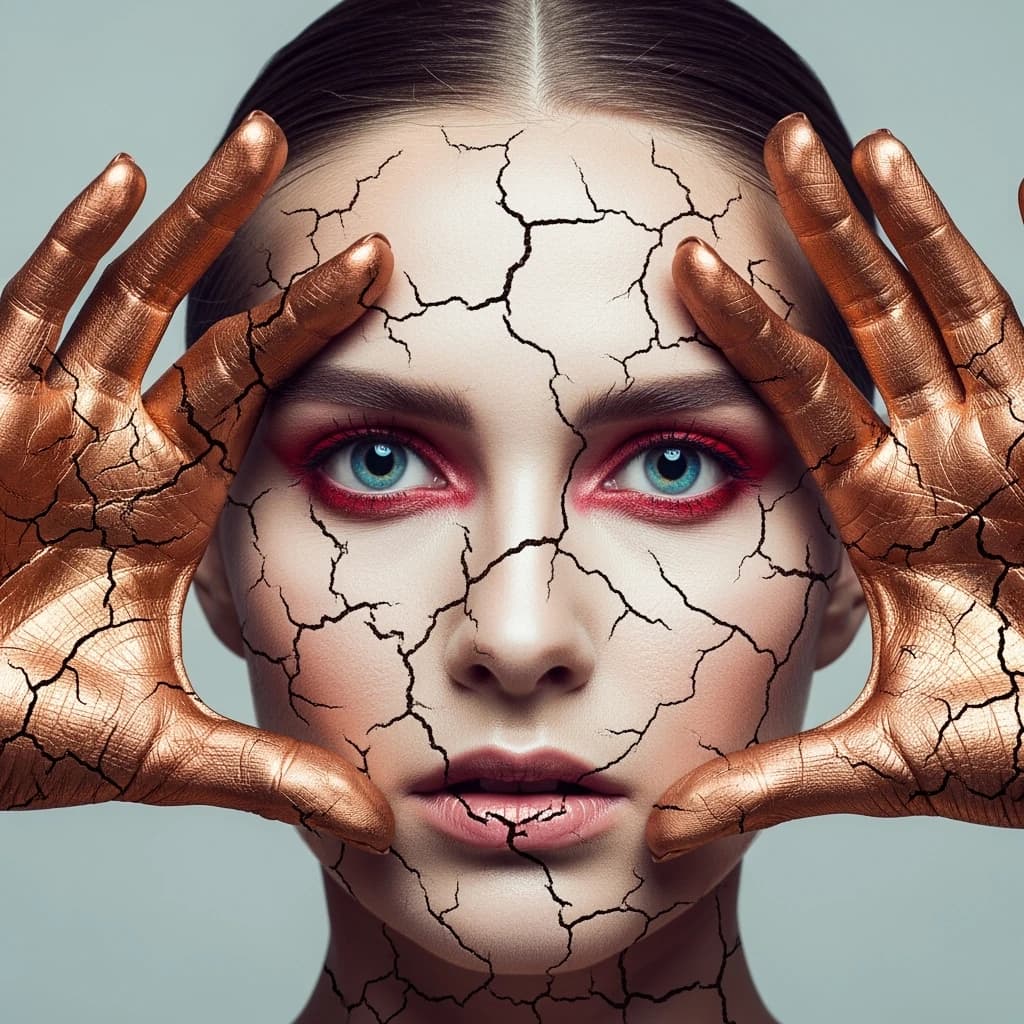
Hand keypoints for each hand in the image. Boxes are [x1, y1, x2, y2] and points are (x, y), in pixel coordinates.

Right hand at [0, 111, 393, 852]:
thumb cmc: (23, 729)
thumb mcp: (161, 746)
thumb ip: (268, 775)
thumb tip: (373, 823)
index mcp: (175, 497)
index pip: (262, 387)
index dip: (317, 324)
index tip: (384, 263)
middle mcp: (122, 440)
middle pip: (206, 318)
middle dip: (256, 241)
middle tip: (311, 155)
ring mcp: (49, 416)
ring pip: (126, 290)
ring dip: (183, 216)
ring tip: (248, 142)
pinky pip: (27, 309)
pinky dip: (66, 244)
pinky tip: (118, 179)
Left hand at [647, 113, 1023, 858]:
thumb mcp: (881, 762)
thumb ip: (768, 785)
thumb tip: (658, 833)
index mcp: (880, 523)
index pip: (798, 407)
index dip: (746, 336)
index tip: (683, 265)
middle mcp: (934, 463)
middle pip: (857, 331)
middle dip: (811, 244)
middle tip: (761, 151)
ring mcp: (1003, 439)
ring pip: (928, 307)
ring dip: (877, 224)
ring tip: (828, 140)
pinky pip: (1001, 321)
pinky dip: (954, 246)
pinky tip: (907, 174)